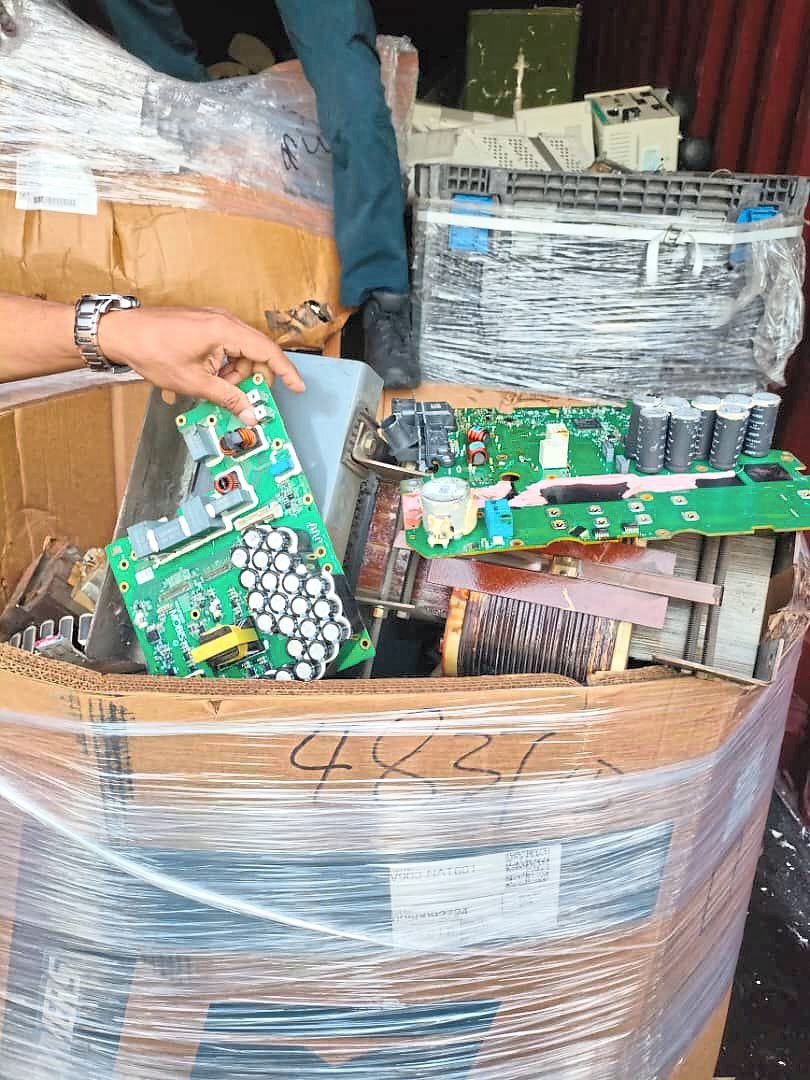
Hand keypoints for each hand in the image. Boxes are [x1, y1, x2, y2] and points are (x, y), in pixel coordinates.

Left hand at [98, 305, 304, 423]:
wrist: (121, 333)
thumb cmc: (152, 349)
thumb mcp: (195, 382)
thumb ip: (228, 398)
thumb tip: (251, 413)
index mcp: (225, 329)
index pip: (268, 351)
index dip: (286, 372)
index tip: (298, 387)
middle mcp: (224, 320)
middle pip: (255, 354)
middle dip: (251, 379)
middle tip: (241, 399)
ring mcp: (214, 321)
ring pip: (240, 353)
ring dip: (233, 375)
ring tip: (212, 388)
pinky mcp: (205, 326)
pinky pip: (226, 348)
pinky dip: (223, 366)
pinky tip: (207, 379)